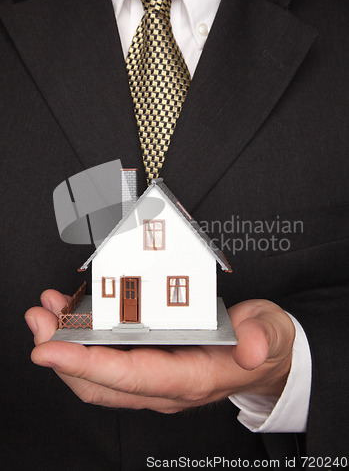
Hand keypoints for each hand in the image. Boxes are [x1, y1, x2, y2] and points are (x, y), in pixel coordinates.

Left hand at [25, 291, 294, 412]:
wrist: (265, 359)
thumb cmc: (262, 344)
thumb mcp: (269, 334)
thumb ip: (260, 338)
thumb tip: (249, 347)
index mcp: (192, 377)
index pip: (130, 376)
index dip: (85, 363)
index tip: (48, 348)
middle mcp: (166, 385)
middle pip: (100, 383)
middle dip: (61, 355)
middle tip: (39, 320)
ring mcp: (155, 379)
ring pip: (97, 376)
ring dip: (65, 348)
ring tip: (46, 313)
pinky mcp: (150, 367)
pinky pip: (107, 364)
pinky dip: (82, 344)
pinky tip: (72, 318)